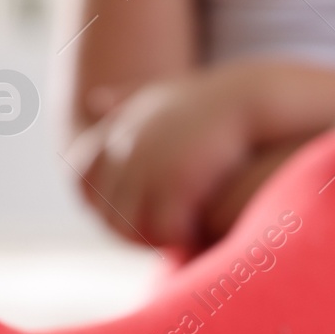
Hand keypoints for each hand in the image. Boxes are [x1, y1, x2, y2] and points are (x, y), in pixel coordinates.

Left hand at [68, 64, 256, 247]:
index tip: (127, 215)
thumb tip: (93, 101)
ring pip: (128, 224)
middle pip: (106, 207)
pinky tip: (194, 236)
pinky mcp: (175, 181)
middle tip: (156, 239)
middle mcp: (125, 144)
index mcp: (118, 127)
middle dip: (127, 229)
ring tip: (175, 241)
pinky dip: (176, 237)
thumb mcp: (160, 92)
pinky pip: (163, 227)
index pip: (81, 175)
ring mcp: (147, 163)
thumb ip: (126, 99)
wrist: (253, 96)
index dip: (100, 202)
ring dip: (150, 238)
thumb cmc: (212, 99)